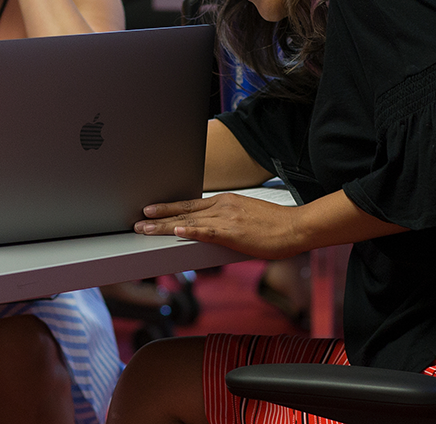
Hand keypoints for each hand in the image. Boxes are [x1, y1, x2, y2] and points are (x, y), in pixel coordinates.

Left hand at [135, 194, 303, 259]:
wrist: (296, 226)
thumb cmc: (275, 225)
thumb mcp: (246, 215)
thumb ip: (228, 220)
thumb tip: (214, 229)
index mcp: (225, 202)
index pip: (190, 204)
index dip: (169, 207)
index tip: (152, 209)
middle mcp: (222, 207)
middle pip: (183, 210)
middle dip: (159, 215)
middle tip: (138, 218)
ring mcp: (226, 219)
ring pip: (188, 221)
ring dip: (164, 225)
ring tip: (145, 227)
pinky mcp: (233, 232)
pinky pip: (207, 231)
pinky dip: (191, 230)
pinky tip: (177, 230)